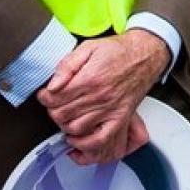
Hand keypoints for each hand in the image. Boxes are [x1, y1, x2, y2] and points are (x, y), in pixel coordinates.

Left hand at [37, 28, 169, 164]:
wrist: (145, 55)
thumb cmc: (118, 51)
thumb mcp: (89, 47)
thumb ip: (67, 64)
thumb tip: (52, 84)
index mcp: (90, 78)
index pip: (55, 97)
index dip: (44, 97)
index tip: (45, 95)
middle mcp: (100, 96)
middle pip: (62, 114)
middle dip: (52, 110)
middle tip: (53, 104)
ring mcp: (110, 109)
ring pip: (75, 128)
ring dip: (64, 125)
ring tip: (64, 116)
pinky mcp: (120, 118)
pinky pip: (100, 139)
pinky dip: (85, 143)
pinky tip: (77, 136)